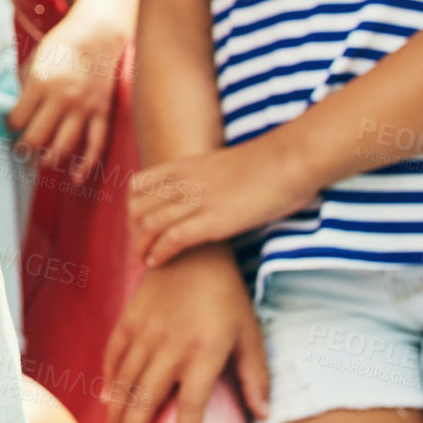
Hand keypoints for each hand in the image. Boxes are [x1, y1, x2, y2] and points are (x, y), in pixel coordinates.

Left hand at [8, 20, 123, 182]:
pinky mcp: (101, 113)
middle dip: (24, 149)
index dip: (9, 127)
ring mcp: (84, 107)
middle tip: (20, 150)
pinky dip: (85, 165)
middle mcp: (62, 98)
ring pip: (63, 146)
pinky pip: (95, 145)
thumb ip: (24, 90)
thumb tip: (14, 117)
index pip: (16, 119)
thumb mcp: (34, 62)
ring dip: (48, 160)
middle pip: (37, 138)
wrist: (96, 36)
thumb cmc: (59, 48)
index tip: (10, 126)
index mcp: (41, 83)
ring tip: (38, 163)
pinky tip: (74, 178)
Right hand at [102, 243, 268, 422]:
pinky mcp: (129, 320)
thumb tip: (263, 414)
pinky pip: (113, 356)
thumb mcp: (251, 333)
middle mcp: (169, 347)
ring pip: (125, 382)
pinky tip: (106, 401)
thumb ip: (256, 375)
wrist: (192, 251)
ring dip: (116, 416)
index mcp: (203, 354)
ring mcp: (145, 333)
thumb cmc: (227, 296)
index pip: (193, 407)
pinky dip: (108, 380)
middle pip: (147, 400)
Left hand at [128, 133, 320, 267]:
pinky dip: (159, 252)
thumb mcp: (224, 165)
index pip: (138, 185)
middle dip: (132, 231)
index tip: (138, 225)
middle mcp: (184, 182)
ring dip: (140, 246)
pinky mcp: (213, 220)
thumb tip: (212, 193)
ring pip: (148, 224)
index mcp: (185, 166)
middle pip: (137, 207)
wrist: (290, 159)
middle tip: (140, 247)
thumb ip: (208, 178)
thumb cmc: (270, 165)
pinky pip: (171, 238)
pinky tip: (157, 263)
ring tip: (145, 260)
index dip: (132, 208)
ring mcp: (197, 201)